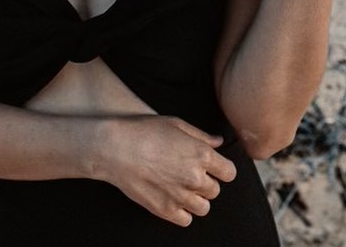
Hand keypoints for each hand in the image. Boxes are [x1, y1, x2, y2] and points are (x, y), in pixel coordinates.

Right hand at [95, 115, 235, 226]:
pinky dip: (182, 212)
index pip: (229, 173)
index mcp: (202, 155)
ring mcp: (181, 196)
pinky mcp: (166, 210)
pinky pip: (186, 220)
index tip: (212, 166)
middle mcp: (195, 178)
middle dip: (206, 182)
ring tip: (181, 187)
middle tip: (189, 173)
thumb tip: (218, 142)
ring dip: (196, 199)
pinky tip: (172, 198)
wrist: (116, 148)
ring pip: (204, 208)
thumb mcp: (176, 124)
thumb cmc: (145, 131)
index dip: (221, 169)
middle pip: (215, 190)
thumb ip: (201, 136)